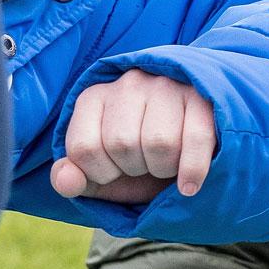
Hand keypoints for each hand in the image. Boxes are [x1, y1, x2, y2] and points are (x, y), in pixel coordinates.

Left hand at [50, 69, 216, 203]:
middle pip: (123, 144)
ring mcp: (167, 84)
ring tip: (167, 163)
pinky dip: (193, 171)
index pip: (83, 147)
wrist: (187, 146)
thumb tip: (66, 180)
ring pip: (160, 142)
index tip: (115, 171)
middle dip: (136, 168)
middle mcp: (129, 83)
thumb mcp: (101, 175)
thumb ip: (74, 180)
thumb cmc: (138, 160)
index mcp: (93, 98)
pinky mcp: (202, 94)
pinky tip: (189, 186)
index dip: (100, 173)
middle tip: (146, 165)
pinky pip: (197, 138)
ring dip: (164, 169)